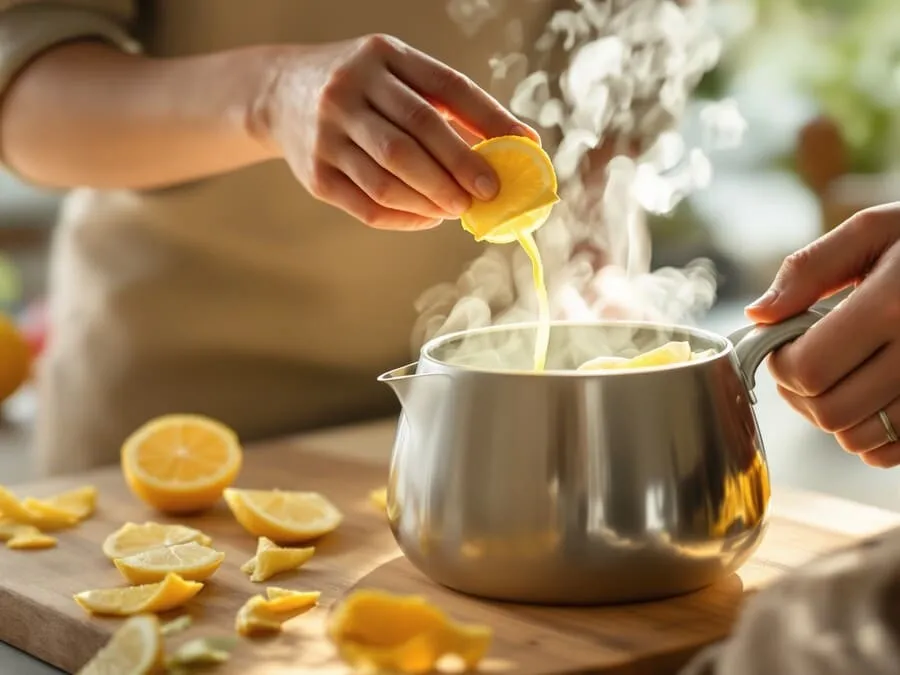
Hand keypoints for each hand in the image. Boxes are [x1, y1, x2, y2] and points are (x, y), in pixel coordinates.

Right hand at [259, 35, 538, 230]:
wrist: (280, 93)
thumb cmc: (363, 88)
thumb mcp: (398, 75)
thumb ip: (447, 107)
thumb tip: (511, 149)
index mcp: (383, 56)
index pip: (446, 87)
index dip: (489, 119)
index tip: (524, 147)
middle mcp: (349, 89)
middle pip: (415, 136)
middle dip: (459, 168)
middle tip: (488, 193)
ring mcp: (326, 133)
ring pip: (389, 178)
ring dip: (433, 199)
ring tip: (459, 208)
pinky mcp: (315, 175)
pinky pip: (368, 206)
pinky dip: (407, 217)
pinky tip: (429, 216)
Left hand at [745, 202, 899, 466]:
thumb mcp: (874, 231)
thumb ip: (810, 269)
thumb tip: (759, 315)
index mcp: (894, 306)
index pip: (809, 368)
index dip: (782, 362)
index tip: (784, 344)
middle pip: (829, 410)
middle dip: (800, 392)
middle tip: (805, 363)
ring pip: (858, 439)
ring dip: (832, 416)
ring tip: (838, 378)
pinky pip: (891, 455)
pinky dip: (870, 437)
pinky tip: (870, 398)